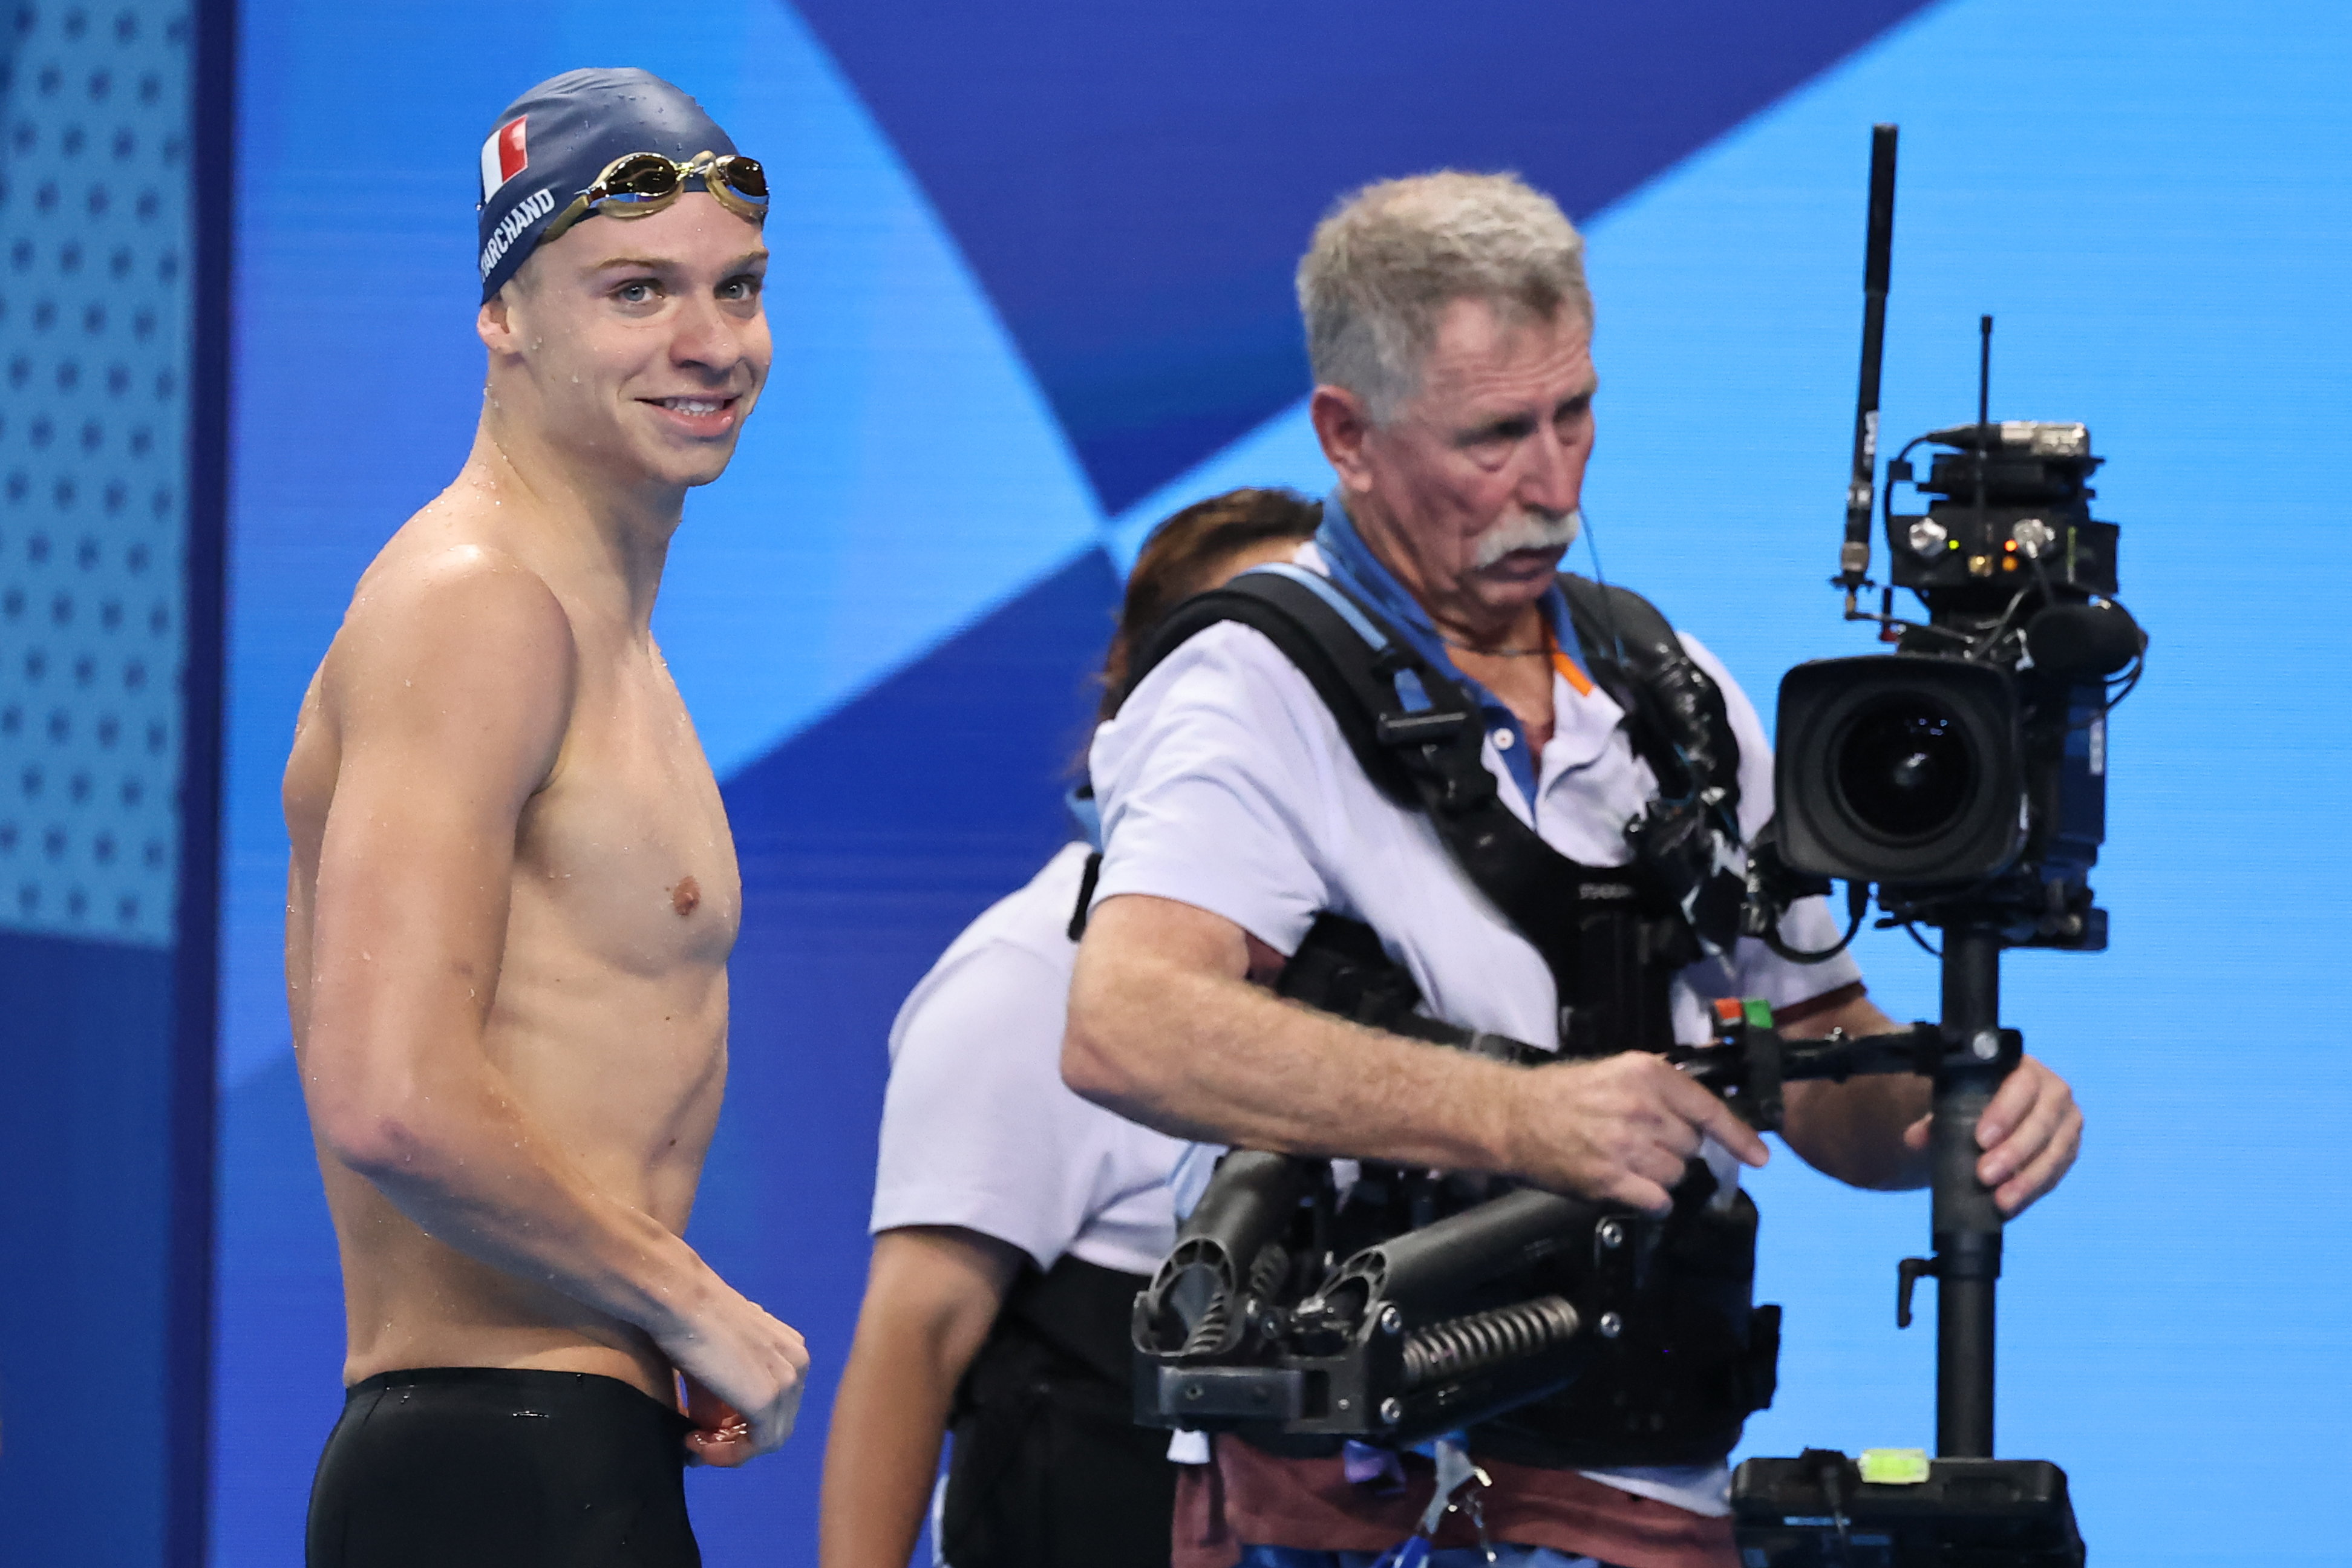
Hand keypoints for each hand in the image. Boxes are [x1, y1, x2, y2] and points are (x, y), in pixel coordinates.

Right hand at [662, 1293, 809, 1463]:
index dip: (743, 1425)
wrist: (682, 1303)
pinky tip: (695, 1441)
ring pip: (770, 1439)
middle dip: (737, 1440)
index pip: (779, 1404)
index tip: (706, 1430)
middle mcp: (798, 1363)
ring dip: (730, 1450)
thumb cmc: (691, 1325)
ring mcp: (787, 1382)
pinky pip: (757, 1446)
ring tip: (693, 1440)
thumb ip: (722, 1401)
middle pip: (777, 1423)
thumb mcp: (716, 1367)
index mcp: (791, 1351)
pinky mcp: (768, 1400)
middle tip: (697, 1439)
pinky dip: (727, 1454)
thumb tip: (708, 1437)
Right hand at [1506, 1051, 1768, 1213]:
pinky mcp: (1610, 1181)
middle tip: (1643, 1143)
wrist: (1513, 1117)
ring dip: (1660, 1175)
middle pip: (1692, 1146)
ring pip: (1676, 1175)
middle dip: (1676, 1149)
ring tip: (1628, 1162)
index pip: (1708, 1109)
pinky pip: (1657, 1201)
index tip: (1759, 1157)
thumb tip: (1703, 1115)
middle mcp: (1642, 1109)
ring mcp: (1626, 1146)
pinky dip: (1650, 1200)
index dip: (1738, 1137)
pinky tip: (1629, 1187)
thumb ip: (1660, 1089)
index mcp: (1647, 1075)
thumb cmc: (1563, 1095)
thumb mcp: (1616, 1073)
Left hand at [1901, 1053, 2080, 1215]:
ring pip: (2055, 1151)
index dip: (2005, 1112)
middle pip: (2043, 1121)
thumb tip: (1915, 1138)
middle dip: (2014, 1152)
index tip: (1980, 1140)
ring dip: (2028, 1179)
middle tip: (1984, 1175)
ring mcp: (2067, 1120)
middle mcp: (2054, 1090)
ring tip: (2001, 1200)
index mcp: (2023, 1068)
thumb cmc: (1972, 1099)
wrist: (1993, 1109)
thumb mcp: (1953, 1100)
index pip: (2022, 1085)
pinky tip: (2013, 1205)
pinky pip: (2057, 1171)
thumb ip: (1935, 1116)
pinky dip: (2034, 1190)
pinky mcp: (2069, 1148)